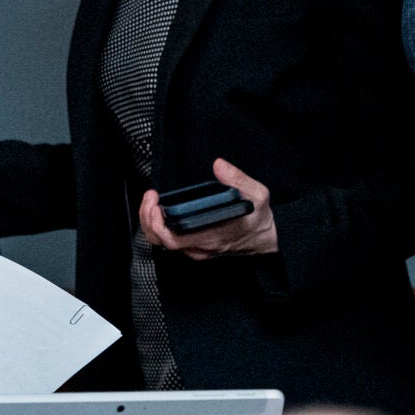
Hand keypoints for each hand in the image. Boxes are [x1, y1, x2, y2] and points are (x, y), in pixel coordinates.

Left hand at [139, 158, 277, 258]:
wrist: (266, 238)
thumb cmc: (259, 219)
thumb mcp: (257, 195)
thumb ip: (238, 179)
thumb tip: (219, 165)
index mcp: (212, 237)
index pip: (173, 240)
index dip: (157, 223)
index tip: (156, 203)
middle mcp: (201, 246)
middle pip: (161, 241)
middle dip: (148, 218)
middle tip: (150, 197)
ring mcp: (197, 248)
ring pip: (162, 242)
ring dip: (151, 222)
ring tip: (152, 200)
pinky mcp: (195, 247)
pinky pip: (169, 241)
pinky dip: (159, 226)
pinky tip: (159, 210)